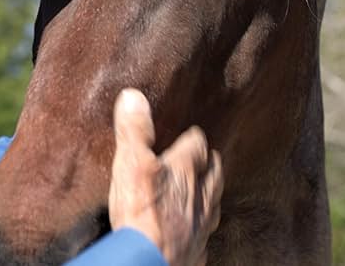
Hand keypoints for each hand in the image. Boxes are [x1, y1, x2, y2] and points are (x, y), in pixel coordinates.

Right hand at [107, 89, 222, 265]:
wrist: (151, 261)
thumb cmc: (141, 212)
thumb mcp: (131, 164)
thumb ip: (134, 131)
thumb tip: (134, 96)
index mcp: (185, 172)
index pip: (196, 147)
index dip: (194, 139)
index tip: (194, 134)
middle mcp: (199, 198)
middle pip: (213, 176)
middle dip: (211, 165)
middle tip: (210, 158)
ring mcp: (200, 227)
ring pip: (213, 206)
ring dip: (211, 196)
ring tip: (209, 190)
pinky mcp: (194, 252)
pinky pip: (203, 237)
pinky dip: (201, 230)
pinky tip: (197, 232)